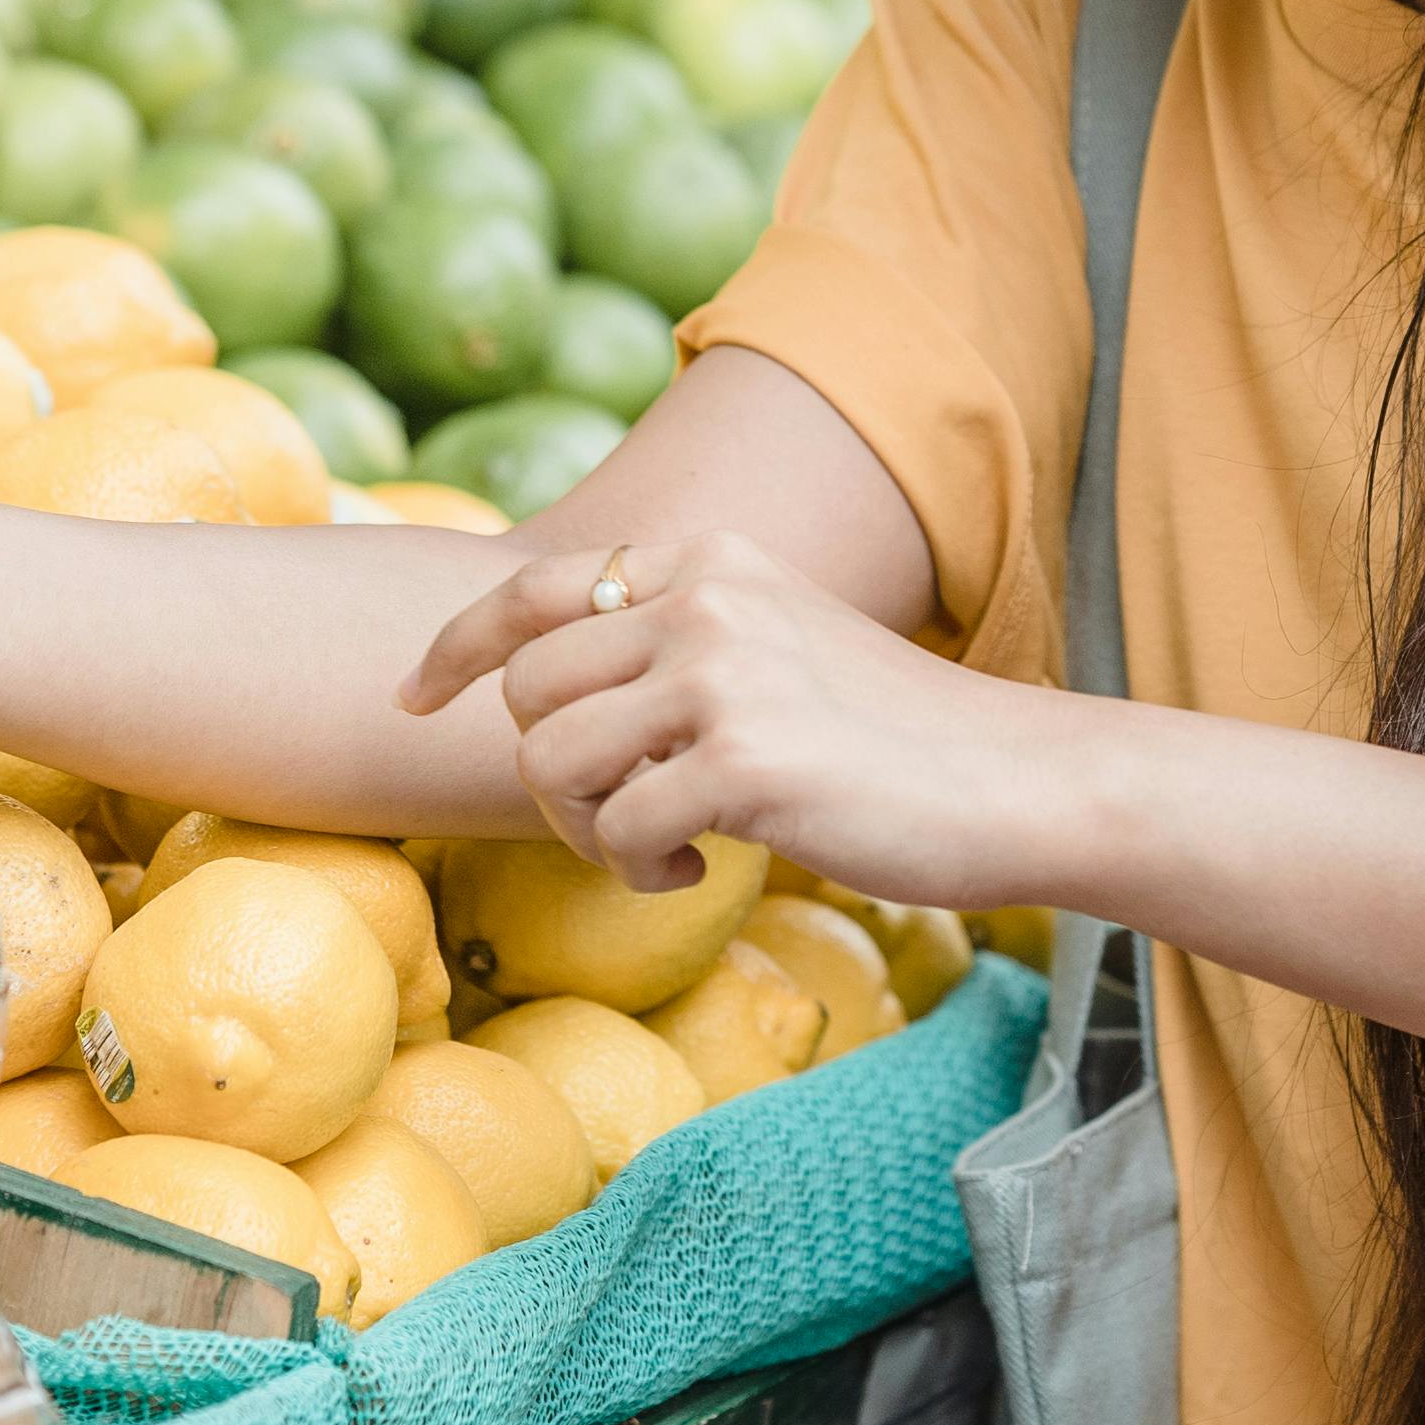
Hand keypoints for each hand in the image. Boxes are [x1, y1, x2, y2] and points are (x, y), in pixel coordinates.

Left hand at [393, 532, 1105, 909]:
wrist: (1013, 780)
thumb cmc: (890, 737)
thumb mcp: (776, 644)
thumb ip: (674, 641)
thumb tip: (543, 688)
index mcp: (707, 559)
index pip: (533, 588)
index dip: (454, 647)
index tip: (410, 700)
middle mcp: (705, 597)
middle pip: (529, 695)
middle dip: (551, 777)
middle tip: (621, 822)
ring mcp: (722, 673)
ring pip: (551, 763)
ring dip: (587, 829)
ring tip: (664, 846)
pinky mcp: (743, 760)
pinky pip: (620, 828)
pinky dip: (643, 866)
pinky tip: (705, 865)